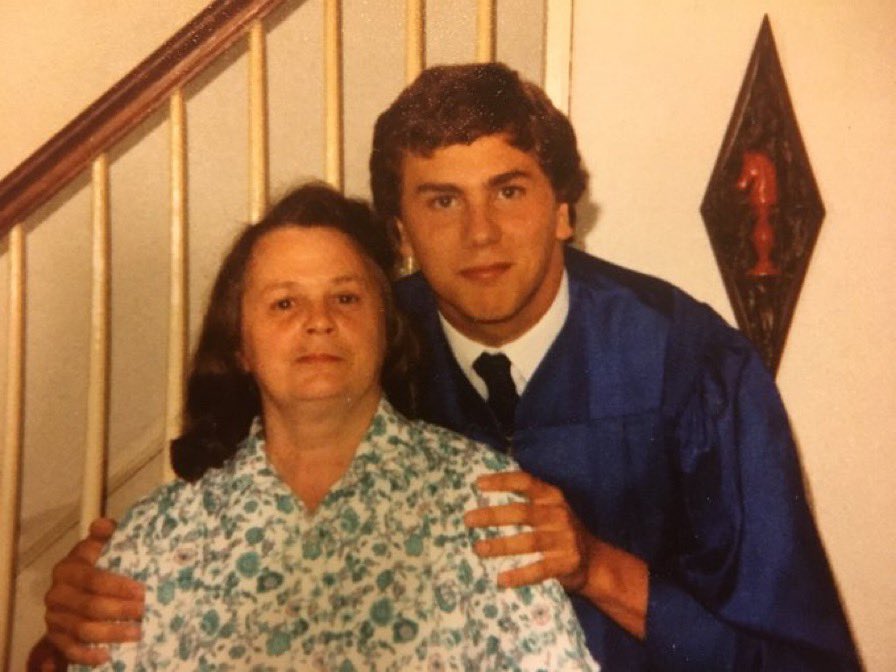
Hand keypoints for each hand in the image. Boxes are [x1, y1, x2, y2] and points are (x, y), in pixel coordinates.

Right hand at [42, 518, 143, 665]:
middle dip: (121, 611)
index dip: (118, 586)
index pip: (93, 579)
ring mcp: (54, 617)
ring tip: (138, 633)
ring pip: (83, 629)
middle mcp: (56, 593)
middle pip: (90, 606)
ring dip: (112, 633)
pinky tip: (108, 655)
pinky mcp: (55, 637)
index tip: (143, 591)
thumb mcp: (104, 546)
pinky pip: (70, 649)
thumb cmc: (100, 564)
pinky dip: (88, 654)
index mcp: (68, 568)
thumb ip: (106, 535)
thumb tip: (102, 524)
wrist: (77, 588)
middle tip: (146, 613)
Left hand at [464, 470, 591, 591]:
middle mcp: (558, 514)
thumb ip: (526, 502)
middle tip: (468, 520)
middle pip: (522, 512)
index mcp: (552, 496)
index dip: (502, 481)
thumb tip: (483, 496)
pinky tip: (501, 579)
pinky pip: (540, 569)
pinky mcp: (567, 563)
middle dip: (493, 516)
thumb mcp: (549, 509)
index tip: (478, 484)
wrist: (594, 561)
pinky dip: (520, 575)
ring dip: (501, 545)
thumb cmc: (559, 531)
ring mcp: (564, 539)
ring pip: (528, 541)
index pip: (526, 482)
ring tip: (478, 549)